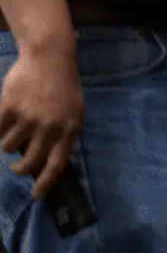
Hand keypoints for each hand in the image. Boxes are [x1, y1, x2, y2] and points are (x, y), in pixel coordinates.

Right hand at [0, 45, 83, 200]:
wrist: (50, 56)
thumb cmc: (63, 86)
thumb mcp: (73, 111)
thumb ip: (63, 135)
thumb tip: (47, 165)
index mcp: (69, 128)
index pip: (56, 164)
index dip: (45, 184)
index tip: (36, 196)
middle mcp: (49, 126)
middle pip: (28, 163)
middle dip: (20, 169)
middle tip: (17, 167)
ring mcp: (28, 118)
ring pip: (9, 147)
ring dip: (10, 142)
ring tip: (18, 127)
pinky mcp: (9, 108)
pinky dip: (1, 127)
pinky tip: (9, 114)